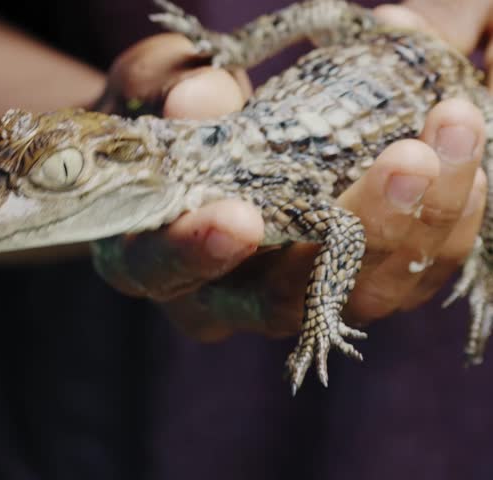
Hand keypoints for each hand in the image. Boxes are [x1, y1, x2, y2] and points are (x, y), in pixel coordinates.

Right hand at [92, 25, 487, 340]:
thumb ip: (162, 86)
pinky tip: (465, 163)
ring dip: (419, 222)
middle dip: (354, 234)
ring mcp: (290, 297)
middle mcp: (220, 297)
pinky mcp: (346, 284)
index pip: (163, 269)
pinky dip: (442, 227)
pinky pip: (403, 278)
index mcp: (148, 254)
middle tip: (406, 158)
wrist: (198, 140)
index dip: (197, 253)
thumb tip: (200, 96)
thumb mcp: (148, 86)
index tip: (240, 217)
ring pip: (358, 296)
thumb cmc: (161, 115)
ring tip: (454, 130)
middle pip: (282, 302)